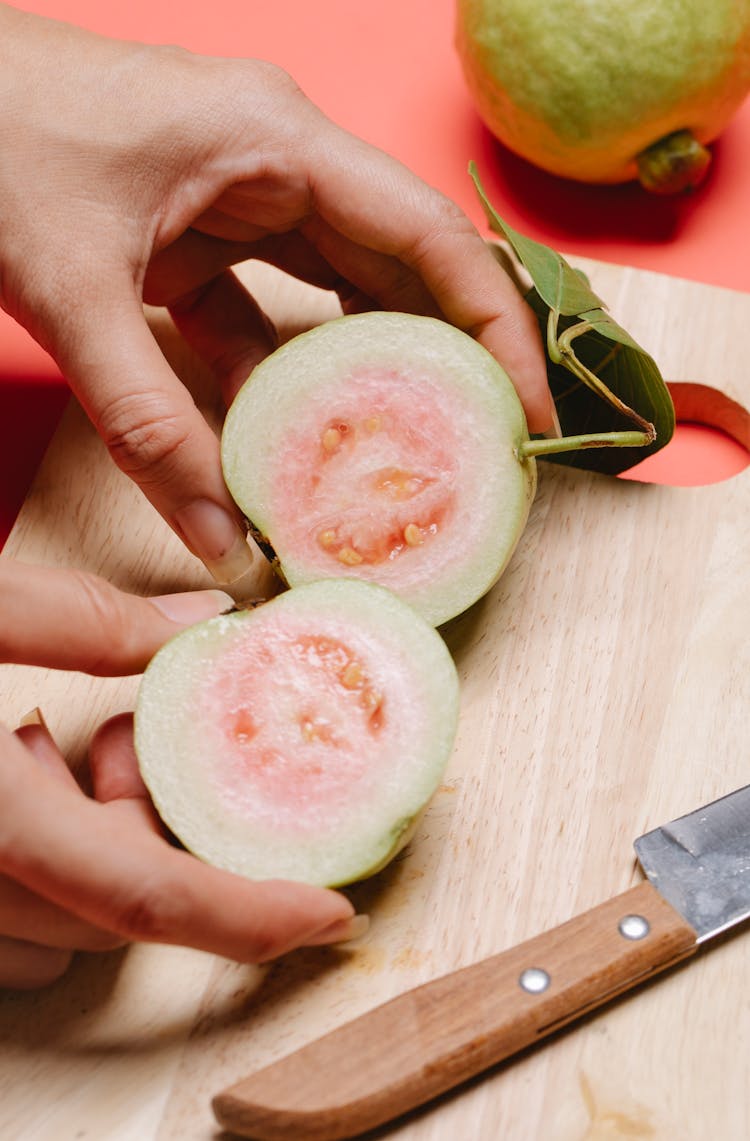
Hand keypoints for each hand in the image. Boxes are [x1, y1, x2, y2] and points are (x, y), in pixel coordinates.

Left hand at [0, 5, 550, 583]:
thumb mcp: (74, 292)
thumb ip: (150, 426)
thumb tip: (222, 540)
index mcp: (277, 141)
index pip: (430, 239)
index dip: (497, 329)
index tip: (532, 410)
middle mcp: (278, 159)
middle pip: (401, 267)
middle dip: (446, 358)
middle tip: (482, 448)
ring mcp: (238, 192)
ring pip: (340, 289)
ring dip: (367, 370)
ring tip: (407, 455)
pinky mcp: (196, 229)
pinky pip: (264, 307)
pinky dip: (278, 373)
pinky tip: (289, 438)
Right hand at [0, 559, 359, 989]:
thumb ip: (80, 620)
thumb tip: (198, 619)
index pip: (146, 895)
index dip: (252, 913)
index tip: (330, 910)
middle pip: (114, 913)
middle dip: (160, 833)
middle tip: (133, 737)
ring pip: (60, 926)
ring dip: (99, 851)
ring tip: (60, 748)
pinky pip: (10, 918)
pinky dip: (43, 866)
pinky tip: (20, 775)